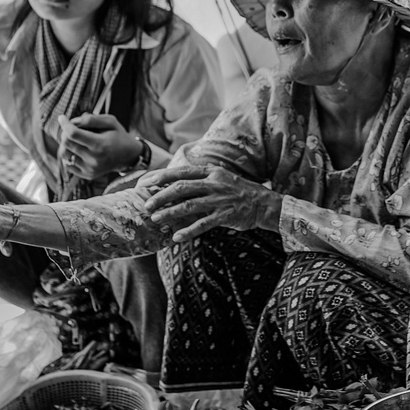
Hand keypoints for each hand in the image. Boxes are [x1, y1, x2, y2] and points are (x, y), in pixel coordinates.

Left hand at [60, 114, 140, 180]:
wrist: (128, 156)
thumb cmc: (118, 135)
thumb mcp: (110, 121)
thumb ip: (92, 119)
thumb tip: (72, 122)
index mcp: (100, 144)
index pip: (73, 134)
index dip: (65, 124)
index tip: (62, 117)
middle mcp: (94, 159)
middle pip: (66, 143)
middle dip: (65, 132)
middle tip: (71, 128)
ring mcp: (90, 169)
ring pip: (64, 154)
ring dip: (65, 144)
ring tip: (73, 139)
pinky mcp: (87, 175)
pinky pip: (67, 164)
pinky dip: (68, 154)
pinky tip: (76, 149)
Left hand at [141, 165, 283, 242]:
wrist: (264, 204)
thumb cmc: (238, 191)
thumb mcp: (220, 178)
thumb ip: (200, 180)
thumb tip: (174, 183)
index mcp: (211, 172)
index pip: (181, 172)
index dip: (161, 176)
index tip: (144, 183)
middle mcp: (214, 183)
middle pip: (182, 188)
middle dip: (161, 196)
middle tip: (147, 205)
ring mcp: (220, 200)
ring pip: (189, 206)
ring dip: (170, 213)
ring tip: (156, 219)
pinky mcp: (226, 215)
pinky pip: (203, 224)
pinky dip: (188, 231)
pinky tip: (176, 237)